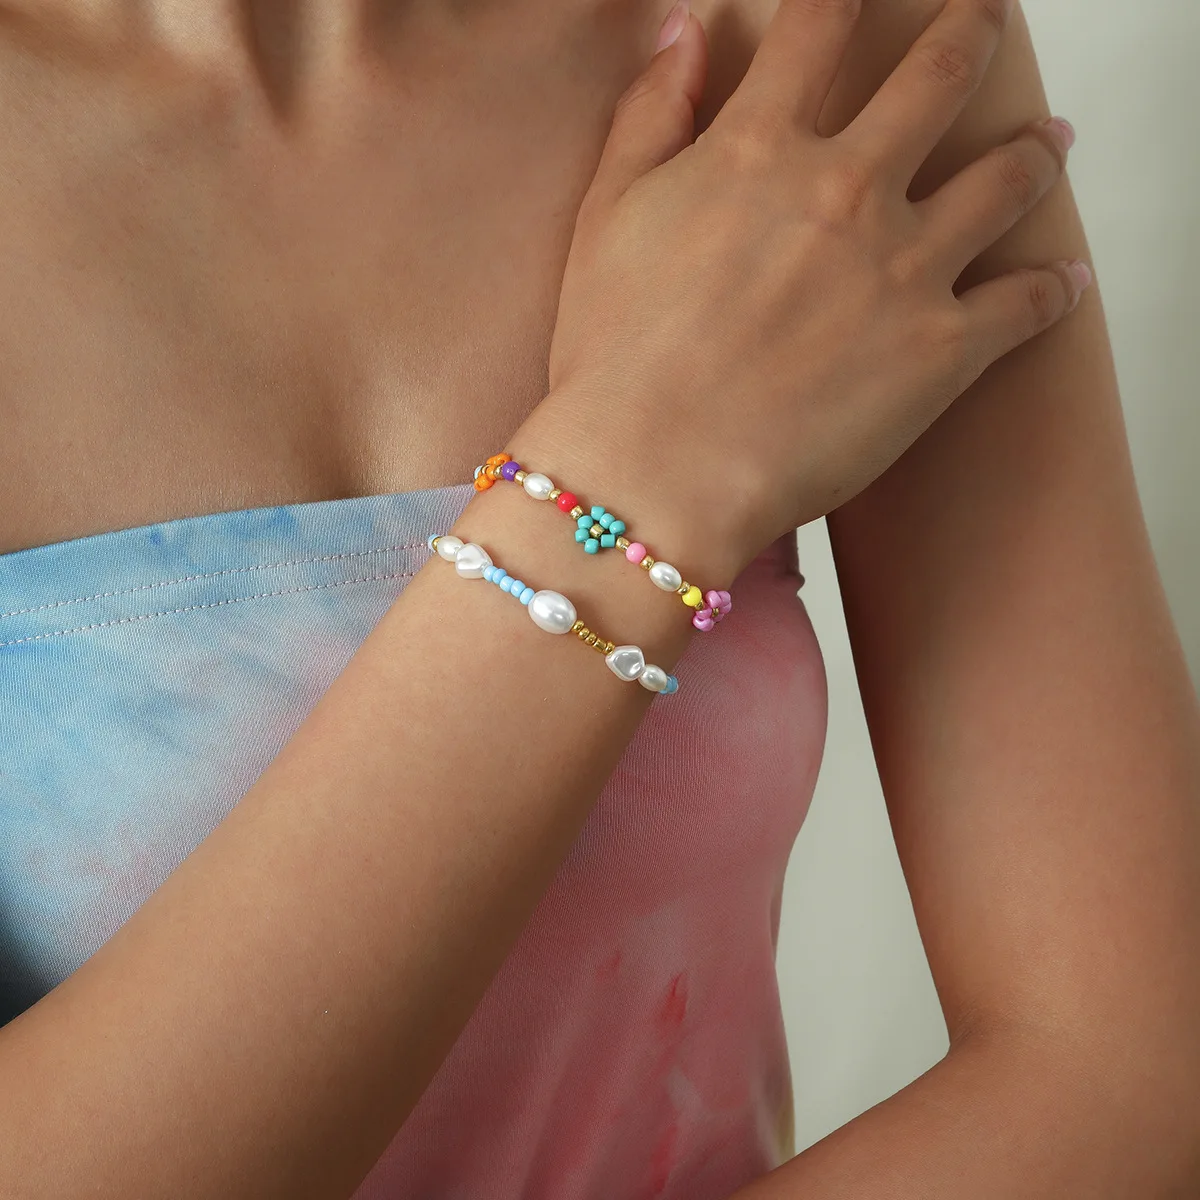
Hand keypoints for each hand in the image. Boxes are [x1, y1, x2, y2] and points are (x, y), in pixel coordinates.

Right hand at [515, 0, 1088, 585]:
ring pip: (1009, 177)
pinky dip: (1056, 287)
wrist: (656, 475)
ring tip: (1052, 139)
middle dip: (972, 29)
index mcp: (760, 150)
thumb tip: (683, 31)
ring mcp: (905, 267)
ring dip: (1038, 148)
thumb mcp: (605, 219)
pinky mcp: (943, 351)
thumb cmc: (615, 360)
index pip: (819, 24)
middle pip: (940, 75)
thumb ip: (648, 115)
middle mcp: (846, 189)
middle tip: (988, 13)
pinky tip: (1068, 279)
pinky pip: (1028, 301)